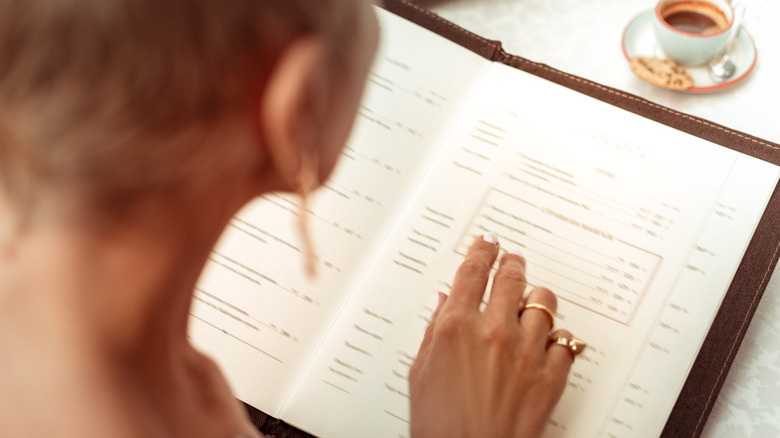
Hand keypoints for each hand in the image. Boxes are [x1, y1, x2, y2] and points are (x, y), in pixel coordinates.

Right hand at [409, 233, 576, 437]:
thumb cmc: (440, 425)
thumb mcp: (421, 373)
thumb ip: (434, 331)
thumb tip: (443, 302)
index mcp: (456, 327)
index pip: (472, 271)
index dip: (481, 250)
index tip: (487, 242)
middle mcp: (494, 331)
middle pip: (511, 277)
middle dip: (512, 263)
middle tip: (511, 260)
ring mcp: (526, 351)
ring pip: (543, 302)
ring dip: (536, 297)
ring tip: (532, 301)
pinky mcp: (551, 374)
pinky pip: (563, 340)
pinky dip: (555, 337)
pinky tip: (546, 341)